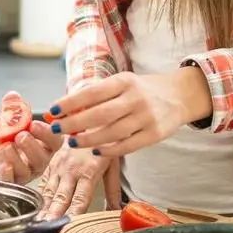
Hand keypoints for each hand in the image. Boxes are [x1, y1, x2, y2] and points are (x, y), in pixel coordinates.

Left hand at [0, 92, 62, 183]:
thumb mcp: (2, 119)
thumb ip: (10, 108)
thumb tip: (14, 96)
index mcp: (39, 143)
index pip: (54, 141)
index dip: (48, 133)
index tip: (34, 123)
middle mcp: (34, 161)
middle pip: (44, 157)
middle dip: (34, 144)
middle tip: (21, 134)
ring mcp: (22, 174)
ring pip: (29, 170)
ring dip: (18, 156)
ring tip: (6, 144)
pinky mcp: (6, 184)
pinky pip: (12, 182)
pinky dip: (9, 174)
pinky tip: (4, 165)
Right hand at [36, 142, 120, 219]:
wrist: (88, 120)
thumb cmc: (103, 142)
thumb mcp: (113, 164)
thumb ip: (113, 190)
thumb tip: (116, 210)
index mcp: (89, 172)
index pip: (81, 198)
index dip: (74, 213)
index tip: (68, 225)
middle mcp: (72, 170)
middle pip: (61, 197)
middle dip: (54, 214)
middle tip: (47, 226)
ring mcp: (60, 166)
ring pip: (50, 191)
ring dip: (44, 207)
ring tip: (39, 220)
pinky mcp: (52, 163)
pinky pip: (45, 182)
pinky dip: (40, 195)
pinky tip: (36, 206)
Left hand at [48, 68, 211, 156]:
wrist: (179, 95)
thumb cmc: (141, 89)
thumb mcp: (122, 83)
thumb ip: (98, 95)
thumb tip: (64, 109)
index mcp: (124, 81)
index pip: (92, 92)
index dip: (71, 102)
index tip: (53, 110)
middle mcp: (135, 98)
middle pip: (100, 114)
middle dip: (74, 123)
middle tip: (57, 130)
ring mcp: (146, 117)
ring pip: (112, 133)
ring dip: (88, 140)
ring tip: (72, 143)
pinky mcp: (154, 135)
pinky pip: (127, 146)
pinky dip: (109, 150)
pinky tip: (95, 151)